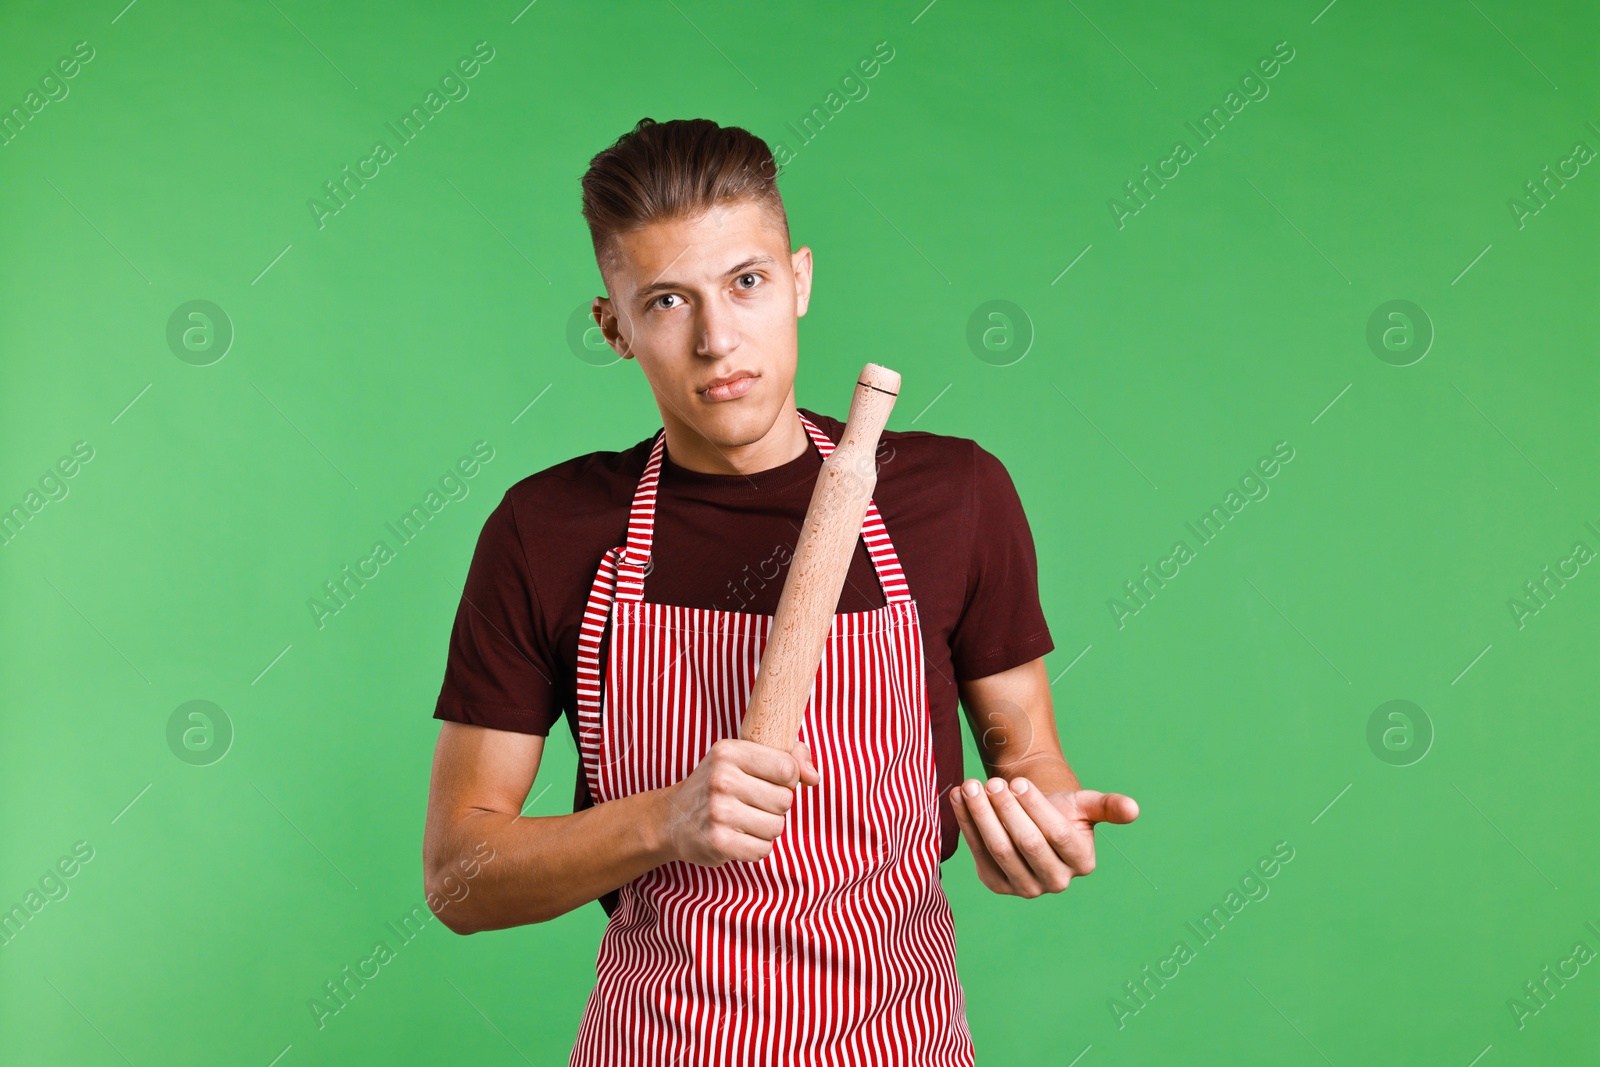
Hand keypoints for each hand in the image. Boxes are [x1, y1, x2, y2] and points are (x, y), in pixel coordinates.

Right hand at [663, 738, 819, 866]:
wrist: (673, 819)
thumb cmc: (718, 785)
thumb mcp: (744, 758)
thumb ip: (788, 758)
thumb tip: (815, 777)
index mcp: (729, 752)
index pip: (787, 768)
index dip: (788, 780)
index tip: (771, 782)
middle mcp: (722, 779)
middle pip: (785, 800)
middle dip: (776, 807)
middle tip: (752, 804)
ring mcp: (718, 811)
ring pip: (777, 827)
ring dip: (767, 829)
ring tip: (744, 821)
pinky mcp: (718, 841)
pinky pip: (763, 850)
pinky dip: (756, 848)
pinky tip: (738, 837)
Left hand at [949, 776, 1138, 896]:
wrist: (1036, 820)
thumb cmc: (1063, 809)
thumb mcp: (1085, 805)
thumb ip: (1108, 806)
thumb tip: (1134, 809)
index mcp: (1082, 863)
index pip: (1056, 836)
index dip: (1035, 808)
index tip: (1017, 781)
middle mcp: (1055, 882)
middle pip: (1025, 844)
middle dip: (1005, 811)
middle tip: (989, 783)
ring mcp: (1024, 888)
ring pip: (998, 849)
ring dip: (981, 817)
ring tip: (970, 786)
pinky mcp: (997, 884)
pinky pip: (977, 853)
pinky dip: (966, 823)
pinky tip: (958, 797)